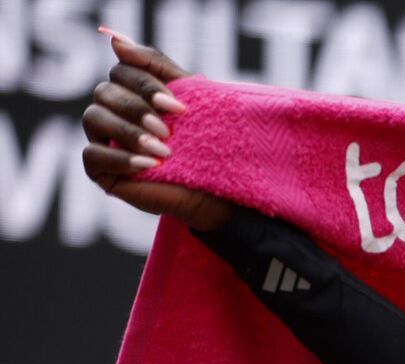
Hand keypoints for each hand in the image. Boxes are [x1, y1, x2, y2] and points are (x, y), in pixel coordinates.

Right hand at [81, 28, 233, 231]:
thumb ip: (155, 66)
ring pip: (93, 118)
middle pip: (104, 92)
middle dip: (137, 109)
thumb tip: (115, 40)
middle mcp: (111, 110)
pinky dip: (120, 158)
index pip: (122, 70)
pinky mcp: (99, 169)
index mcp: (132, 90)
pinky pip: (92, 155)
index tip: (179, 108)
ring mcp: (102, 138)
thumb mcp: (190, 96)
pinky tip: (149, 166)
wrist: (218, 187)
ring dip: (129, 133)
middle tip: (167, 131)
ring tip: (162, 151)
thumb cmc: (207, 139)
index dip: (146, 85)